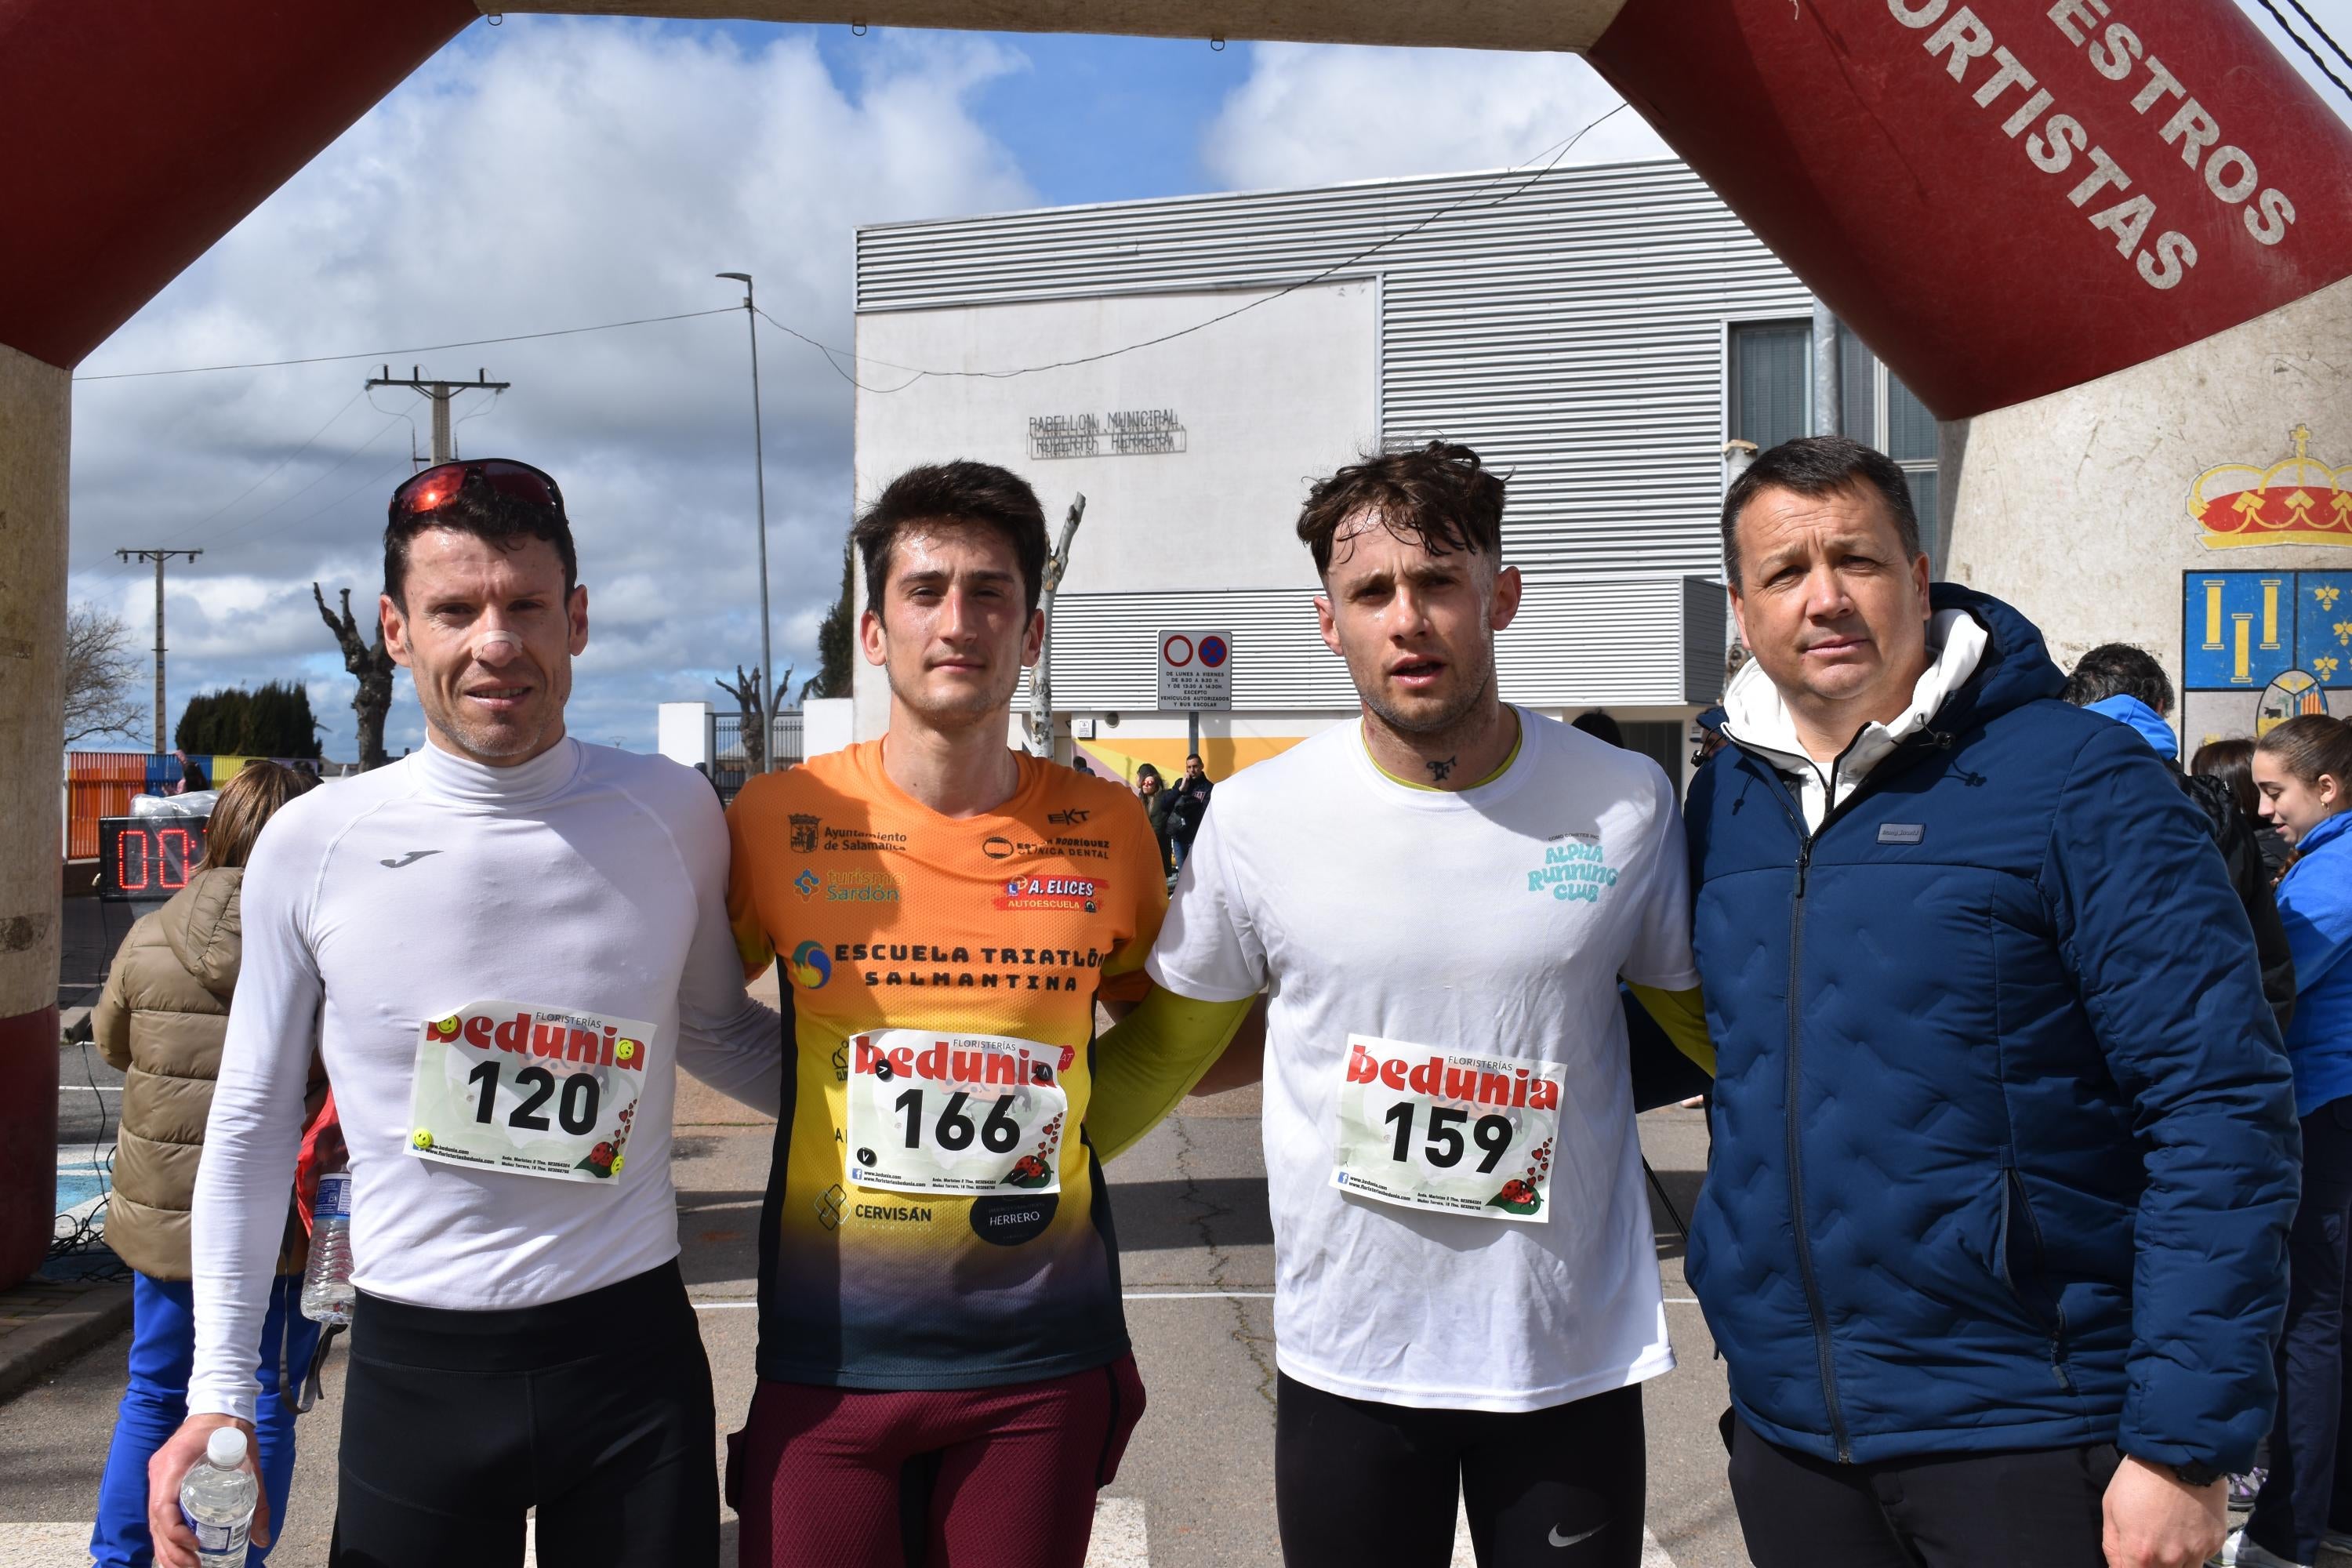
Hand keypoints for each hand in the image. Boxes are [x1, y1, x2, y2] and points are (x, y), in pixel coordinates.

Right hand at [148, 1414, 267, 1567]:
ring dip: (167, 1549)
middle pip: (156, 1522)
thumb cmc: (233, 1432)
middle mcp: (159, 1474)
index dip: (174, 1532)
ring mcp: (158, 1478)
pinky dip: (166, 1537)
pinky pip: (159, 1515)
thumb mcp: (250, 1463)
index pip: (163, 1506)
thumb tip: (263, 1539)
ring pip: (154, 1523)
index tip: (195, 1545)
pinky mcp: (162, 1483)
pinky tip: (178, 1554)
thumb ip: (258, 1499)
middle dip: (172, 1550)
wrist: (218, 1407)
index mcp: (174, 1465)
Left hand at [2103, 1454, 2224, 1567]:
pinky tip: (2186, 1526)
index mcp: (2140, 1553)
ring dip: (2175, 1562)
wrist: (2180, 1455)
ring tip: (2168, 1535)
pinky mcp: (2215, 1543)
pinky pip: (2202, 1557)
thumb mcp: (2111, 1508)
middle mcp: (2170, 1560)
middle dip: (2153, 1566)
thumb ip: (2112, 1546)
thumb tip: (2117, 1567)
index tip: (2132, 1559)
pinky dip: (2193, 1549)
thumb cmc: (2139, 1478)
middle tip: (2150, 1542)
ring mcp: (2196, 1553)